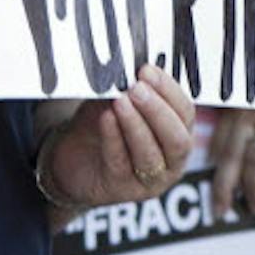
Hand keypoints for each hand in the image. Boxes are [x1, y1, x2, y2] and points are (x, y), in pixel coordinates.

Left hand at [40, 63, 195, 207]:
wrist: (69, 160)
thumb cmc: (101, 126)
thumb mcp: (115, 101)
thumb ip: (126, 88)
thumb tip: (128, 65)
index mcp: (178, 136)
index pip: (185, 113)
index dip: (169, 91)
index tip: (147, 70)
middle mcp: (171, 162)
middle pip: (177, 139)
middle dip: (158, 111)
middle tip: (137, 88)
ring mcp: (148, 181)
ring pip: (150, 154)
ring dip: (136, 125)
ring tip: (120, 101)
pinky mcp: (120, 190)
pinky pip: (119, 162)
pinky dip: (114, 138)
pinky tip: (106, 117)